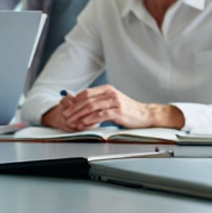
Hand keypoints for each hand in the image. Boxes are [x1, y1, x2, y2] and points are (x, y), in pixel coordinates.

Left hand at [45, 85, 183, 130]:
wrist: (146, 114)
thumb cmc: (128, 110)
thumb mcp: (113, 101)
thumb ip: (100, 101)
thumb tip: (82, 105)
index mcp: (107, 89)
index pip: (86, 93)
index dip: (74, 101)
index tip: (66, 108)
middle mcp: (110, 93)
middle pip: (86, 100)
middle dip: (74, 108)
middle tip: (65, 116)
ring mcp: (114, 102)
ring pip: (91, 107)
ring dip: (79, 115)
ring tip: (72, 121)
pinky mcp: (118, 112)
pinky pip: (100, 115)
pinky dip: (90, 119)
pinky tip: (83, 123)